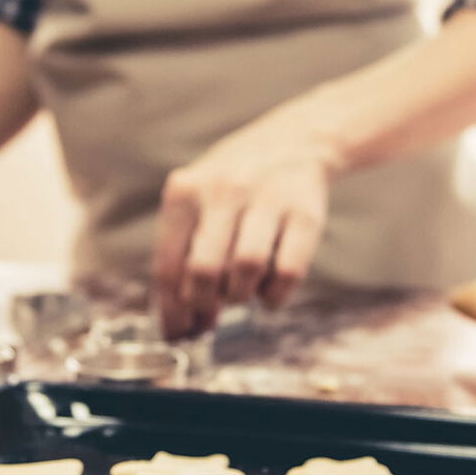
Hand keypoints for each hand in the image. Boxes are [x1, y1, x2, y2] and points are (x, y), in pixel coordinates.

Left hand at [155, 96, 339, 338]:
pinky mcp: (306, 213)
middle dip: (206, 302)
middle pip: (205, 271)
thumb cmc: (233, 187)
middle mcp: (224, 190)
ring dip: (241, 296)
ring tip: (241, 290)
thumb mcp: (196, 204)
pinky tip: (268, 290)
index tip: (178, 334)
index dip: (173, 310)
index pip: (169, 266)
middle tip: (213, 306)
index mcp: (184, 191)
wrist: (294, 140)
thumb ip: (184, 258)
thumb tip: (181, 325)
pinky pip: (288, 273)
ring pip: (247, 270)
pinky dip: (275, 296)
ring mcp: (268, 198)